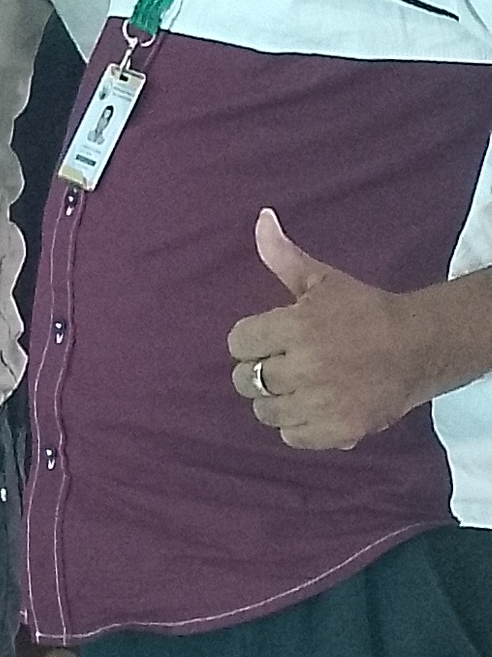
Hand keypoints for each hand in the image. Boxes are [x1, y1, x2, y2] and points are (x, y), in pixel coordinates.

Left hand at [228, 208, 432, 451]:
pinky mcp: (336, 431)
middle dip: (258, 371)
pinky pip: (291, 437)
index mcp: (296, 326)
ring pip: (265, 412)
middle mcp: (304, 367)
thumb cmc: (365, 311)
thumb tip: (261, 219)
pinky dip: (297, 426)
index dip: (250, 340)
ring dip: (275, 400)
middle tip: (282, 365)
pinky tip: (313, 407)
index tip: (267, 340)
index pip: (238, 342)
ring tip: (297, 387)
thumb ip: (283, 257)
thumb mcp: (323, 280)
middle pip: (245, 380)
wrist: (418, 348)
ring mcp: (319, 403)